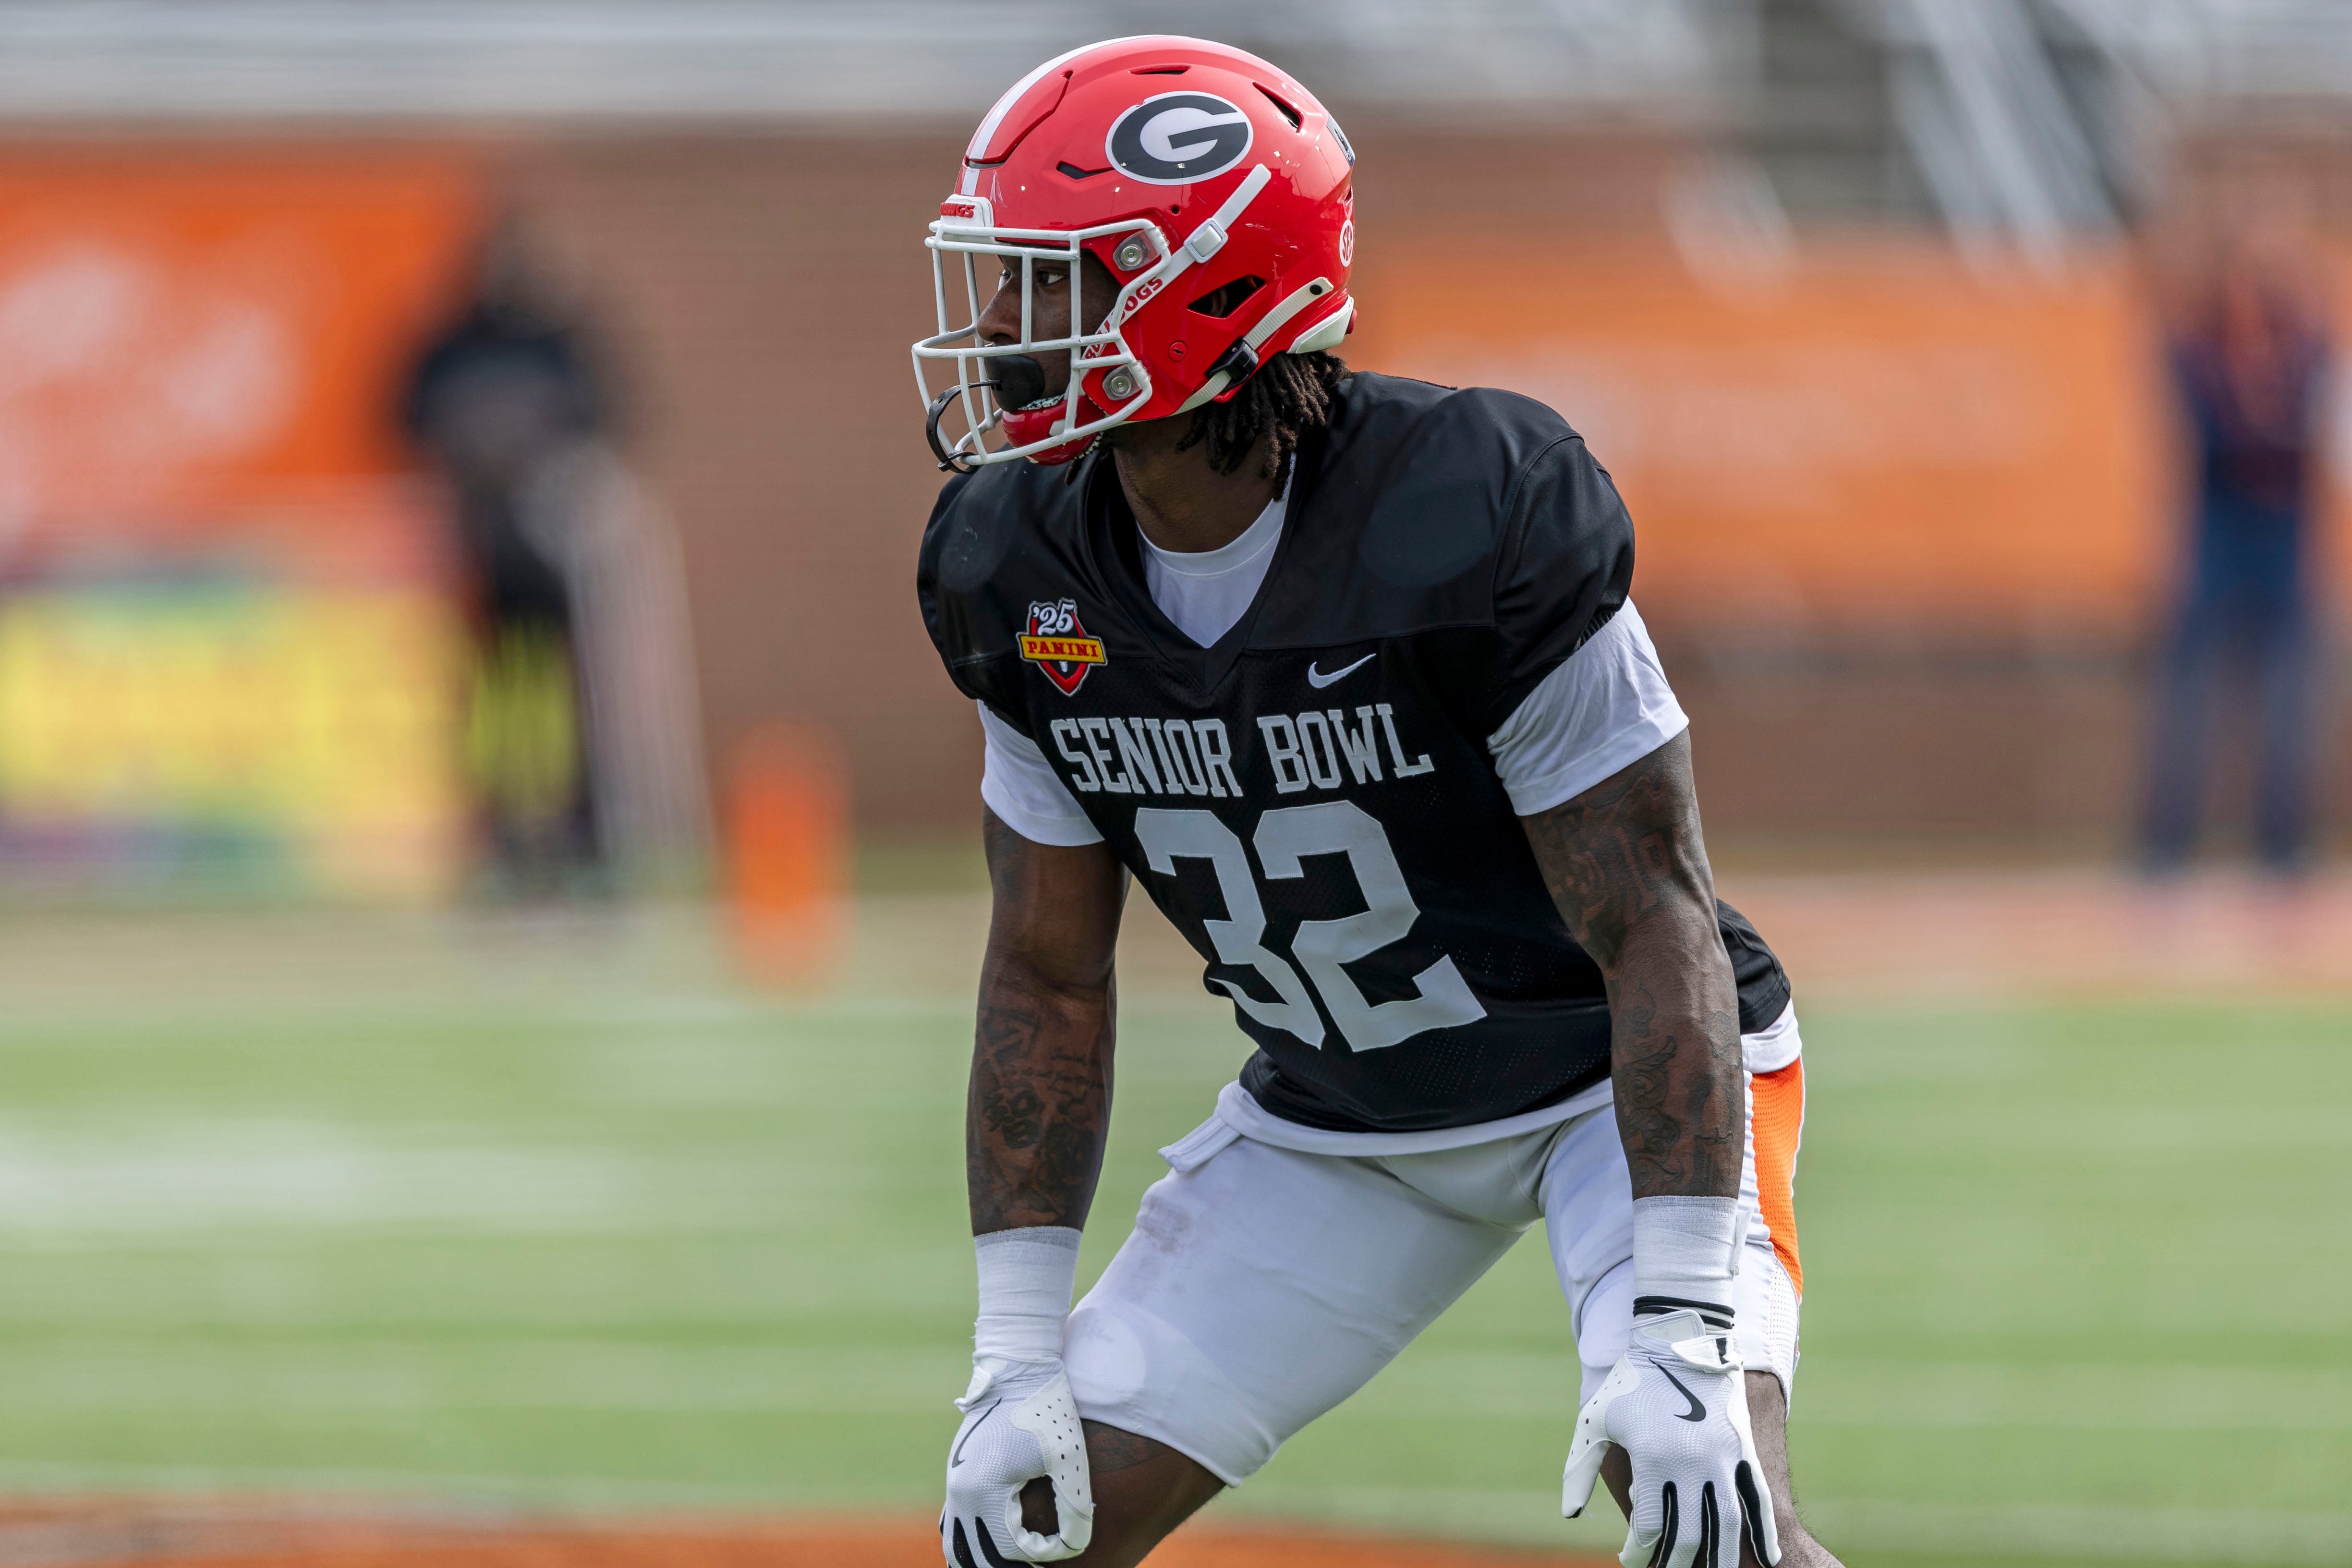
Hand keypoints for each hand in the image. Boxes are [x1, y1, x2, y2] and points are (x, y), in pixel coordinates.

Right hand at [942, 1354, 1093, 1564]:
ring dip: (982, 1558)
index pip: (1010, 1550)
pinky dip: (971, 1539)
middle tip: (1039, 1558)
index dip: (1043, 1553)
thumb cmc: (1048, 1408)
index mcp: (983, 1492)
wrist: (1019, 1365)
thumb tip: (1076, 1548)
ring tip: (1015, 1560)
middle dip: (1008, 1564)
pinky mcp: (958, 1471)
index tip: (1068, 1540)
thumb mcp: (1069, 1458)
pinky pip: (953, 1522)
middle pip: (975, 1557)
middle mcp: (960, 1492)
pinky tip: (995, 1539)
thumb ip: (1074, 1509)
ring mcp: (954, 1482)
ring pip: (956, 1544)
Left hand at [1563, 1310, 1778, 1567]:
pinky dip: (1764, 1533)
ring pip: (1726, 1526)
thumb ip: (1581, 1470)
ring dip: (1721, 1559)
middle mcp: (1690, 1462)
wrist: (1676, 1340)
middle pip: (1688, 1535)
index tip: (1630, 1559)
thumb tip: (1571, 1513)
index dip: (1639, 1552)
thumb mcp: (1595, 1421)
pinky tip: (1768, 1560)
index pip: (1649, 1527)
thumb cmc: (1629, 1383)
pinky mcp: (1743, 1449)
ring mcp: (1722, 1457)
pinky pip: (1759, 1499)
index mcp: (1651, 1458)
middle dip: (1675, 1562)